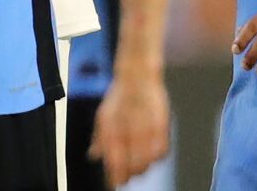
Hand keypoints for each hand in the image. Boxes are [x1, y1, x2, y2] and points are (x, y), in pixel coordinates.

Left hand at [90, 66, 170, 186]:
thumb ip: (99, 138)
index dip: (115, 178)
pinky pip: (162, 153)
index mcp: (112, 131)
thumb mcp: (103, 116)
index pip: (115, 165)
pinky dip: (157, 158)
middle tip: (127, 176)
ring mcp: (147, 130)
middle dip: (129, 175)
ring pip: (148, 163)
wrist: (137, 76)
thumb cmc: (118, 97)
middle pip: (133, 168)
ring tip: (139, 167)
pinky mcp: (163, 127)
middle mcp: (130, 133)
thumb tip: (94, 156)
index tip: (115, 183)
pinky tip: (152, 155)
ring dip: (142, 168)